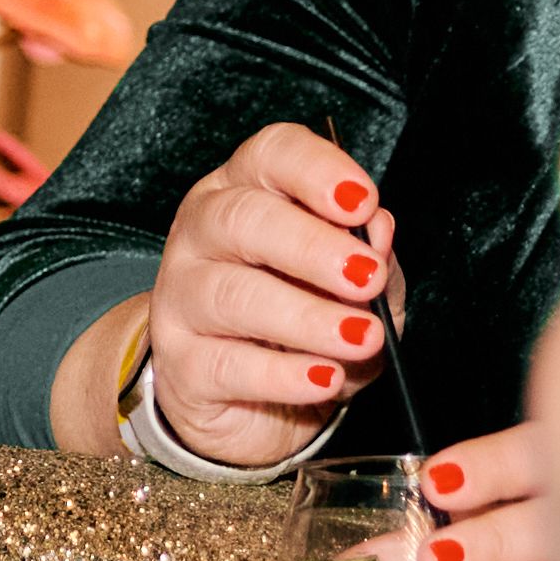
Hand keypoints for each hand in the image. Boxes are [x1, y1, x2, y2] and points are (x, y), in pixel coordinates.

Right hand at [145, 122, 396, 469]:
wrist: (254, 404)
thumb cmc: (305, 326)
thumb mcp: (355, 288)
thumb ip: (370, 257)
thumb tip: (378, 233)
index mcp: (246, 194)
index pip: (271, 156)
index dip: (316, 171)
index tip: (363, 202)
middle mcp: (202, 235)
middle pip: (242, 219)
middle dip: (311, 246)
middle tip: (366, 277)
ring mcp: (181, 299)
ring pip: (232, 294)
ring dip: (307, 317)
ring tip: (361, 338)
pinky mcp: (180, 365)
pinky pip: (228, 365)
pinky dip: (283, 374)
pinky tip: (324, 378)